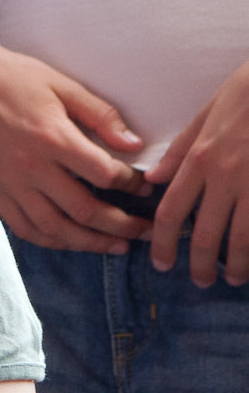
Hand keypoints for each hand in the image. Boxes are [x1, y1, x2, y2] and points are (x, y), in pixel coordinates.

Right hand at [0, 43, 150, 251]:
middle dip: (121, 225)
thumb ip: (101, 116)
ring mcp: (11, 184)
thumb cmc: (16, 79)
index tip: (145, 186)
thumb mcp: (65, 86)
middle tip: (145, 231)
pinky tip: (73, 242)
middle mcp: (31, 167)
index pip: (103, 173)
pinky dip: (52, 241)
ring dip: (90, 242)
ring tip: (116, 246)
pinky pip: (26, 229)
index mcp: (52, 137)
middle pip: (84, 209)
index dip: (131, 184)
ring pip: (56, 228)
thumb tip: (134, 145)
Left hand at [145, 60, 248, 285]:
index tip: (162, 263)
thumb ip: (180, 150)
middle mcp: (226, 175)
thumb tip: (153, 179)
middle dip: (201, 265)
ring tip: (234, 277)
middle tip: (201, 280)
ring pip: (242, 238)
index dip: (163, 244)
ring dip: (237, 265)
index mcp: (201, 158)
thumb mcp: (207, 112)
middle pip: (206, 235)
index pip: (171, 212)